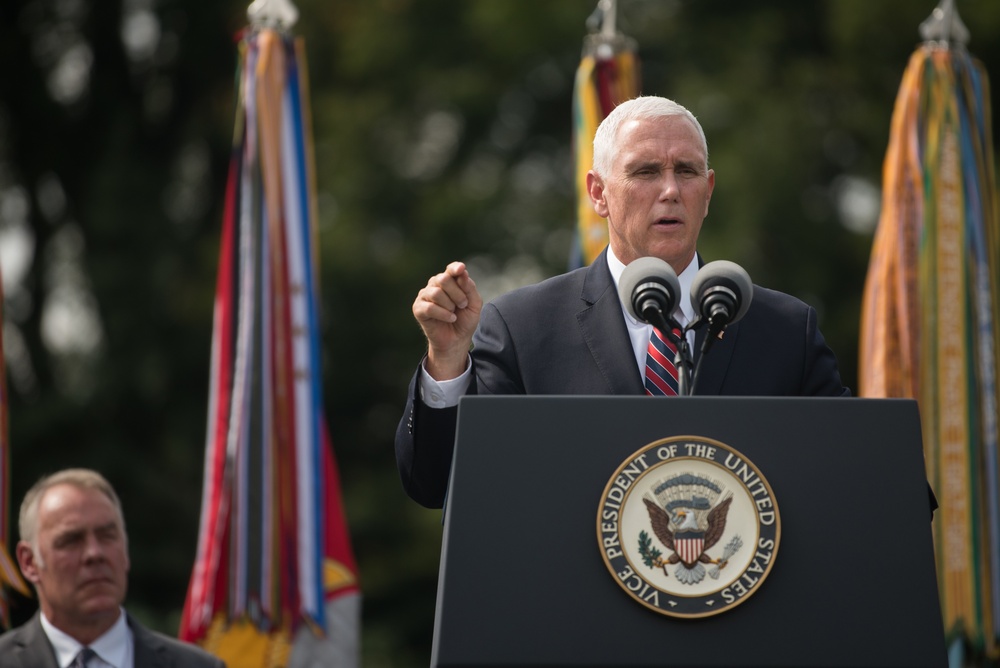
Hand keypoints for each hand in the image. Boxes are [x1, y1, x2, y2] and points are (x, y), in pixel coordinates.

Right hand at [412, 261, 482, 379]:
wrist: (457, 340)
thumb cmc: (465, 320)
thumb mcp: (474, 304)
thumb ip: (469, 287)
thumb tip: (462, 272)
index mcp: (449, 280)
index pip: (451, 269)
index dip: (455, 268)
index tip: (461, 269)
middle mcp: (435, 284)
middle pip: (444, 279)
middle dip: (457, 294)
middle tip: (462, 305)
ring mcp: (425, 296)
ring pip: (436, 292)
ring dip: (450, 305)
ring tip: (454, 313)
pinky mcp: (418, 308)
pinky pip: (430, 307)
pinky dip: (443, 314)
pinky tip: (450, 318)